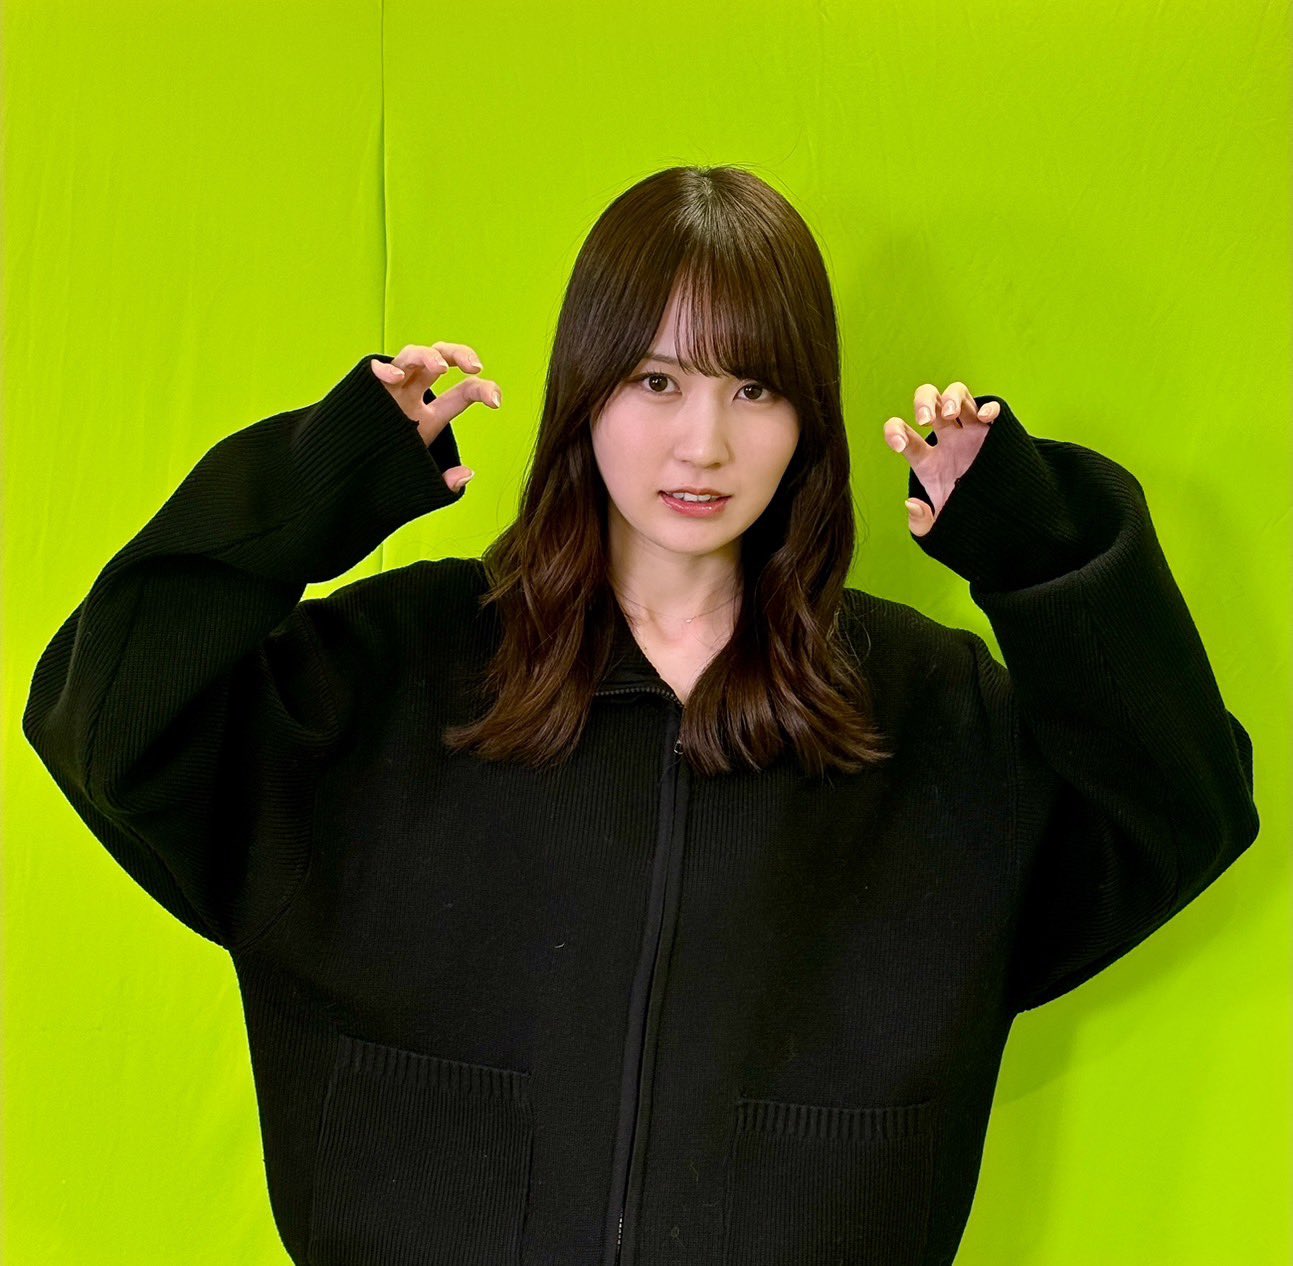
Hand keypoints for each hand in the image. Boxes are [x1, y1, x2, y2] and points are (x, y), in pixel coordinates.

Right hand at [370, 342, 501, 492]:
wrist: (342, 480)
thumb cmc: (381, 479)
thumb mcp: (418, 482)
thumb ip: (442, 482)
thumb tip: (466, 475)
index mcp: (430, 416)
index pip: (463, 392)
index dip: (483, 390)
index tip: (497, 401)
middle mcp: (412, 396)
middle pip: (439, 359)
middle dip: (459, 355)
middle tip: (475, 367)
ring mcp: (389, 390)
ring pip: (410, 356)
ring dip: (426, 356)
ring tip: (440, 367)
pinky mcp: (365, 392)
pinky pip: (374, 370)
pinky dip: (383, 369)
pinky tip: (394, 376)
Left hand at [883, 382, 1000, 535]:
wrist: (1003, 527)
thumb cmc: (967, 523)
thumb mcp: (940, 529)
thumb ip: (921, 523)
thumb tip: (911, 504)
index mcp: (928, 460)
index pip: (903, 434)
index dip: (895, 431)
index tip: (898, 445)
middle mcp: (948, 441)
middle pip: (931, 400)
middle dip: (924, 401)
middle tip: (925, 419)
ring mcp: (972, 434)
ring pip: (959, 395)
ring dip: (951, 397)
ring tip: (950, 413)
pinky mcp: (997, 435)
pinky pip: (993, 409)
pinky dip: (990, 407)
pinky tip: (984, 418)